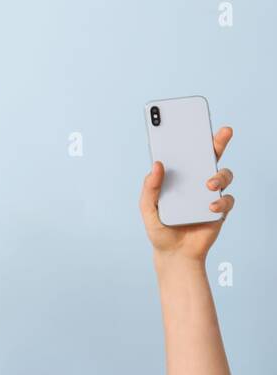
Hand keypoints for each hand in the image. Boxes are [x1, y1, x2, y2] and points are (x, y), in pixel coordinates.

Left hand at [140, 126, 234, 263]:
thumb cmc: (159, 227)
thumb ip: (151, 187)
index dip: (190, 136)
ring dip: (219, 175)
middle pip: (210, 156)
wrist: (174, 254)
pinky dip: (220, 201)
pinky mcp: (220, 210)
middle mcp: (196, 181)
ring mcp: (209, 194)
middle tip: (224, 131)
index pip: (185, 152)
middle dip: (218, 141)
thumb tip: (157, 164)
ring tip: (207, 183)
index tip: (191, 120)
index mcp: (178, 176)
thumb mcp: (148, 207)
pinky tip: (210, 206)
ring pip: (223, 174)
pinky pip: (227, 199)